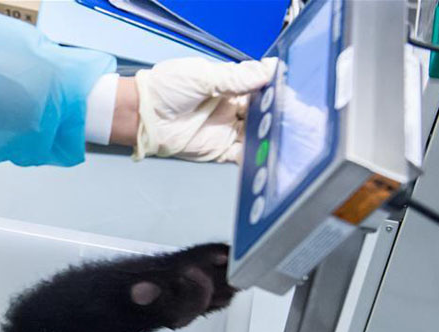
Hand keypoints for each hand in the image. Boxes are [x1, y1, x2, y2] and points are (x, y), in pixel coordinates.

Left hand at [111, 58, 276, 163]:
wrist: (142, 114)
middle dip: (278, 113)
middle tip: (296, 114)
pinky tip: (269, 152)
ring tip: (290, 133)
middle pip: (263, 112)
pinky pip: (242, 154)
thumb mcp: (202, 76)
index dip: (275, 90)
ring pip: (258, 133)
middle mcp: (231, 109)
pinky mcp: (219, 150)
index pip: (260, 88)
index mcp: (229, 87)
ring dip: (271, 133)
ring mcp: (226, 130)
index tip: (290, 90)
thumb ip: (235, 78)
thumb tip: (267, 70)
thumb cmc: (166, 90)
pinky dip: (256, 155)